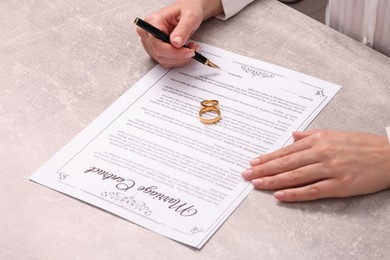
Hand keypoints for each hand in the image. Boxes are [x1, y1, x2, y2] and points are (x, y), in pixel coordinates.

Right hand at [136, 0, 222, 67]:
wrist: (186, 13)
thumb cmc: (187, 10)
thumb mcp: (190, 17)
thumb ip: (183, 29)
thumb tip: (176, 43)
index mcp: (153, 21)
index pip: (157, 43)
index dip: (173, 51)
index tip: (189, 52)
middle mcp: (147, 32)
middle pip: (159, 53)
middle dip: (179, 56)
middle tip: (193, 50)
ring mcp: (150, 42)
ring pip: (163, 59)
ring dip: (180, 59)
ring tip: (192, 48)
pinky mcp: (155, 49)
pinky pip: (165, 60)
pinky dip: (178, 59)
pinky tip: (185, 51)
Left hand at [242, 130, 389, 201]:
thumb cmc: (362, 144)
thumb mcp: (335, 134)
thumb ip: (311, 135)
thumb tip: (292, 135)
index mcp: (319, 140)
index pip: (286, 150)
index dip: (267, 157)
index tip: (252, 161)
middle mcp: (321, 152)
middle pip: (286, 162)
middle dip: (263, 169)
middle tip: (246, 174)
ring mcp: (330, 168)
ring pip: (295, 175)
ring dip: (273, 180)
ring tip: (257, 183)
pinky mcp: (340, 184)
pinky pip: (312, 190)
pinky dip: (295, 193)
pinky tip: (281, 195)